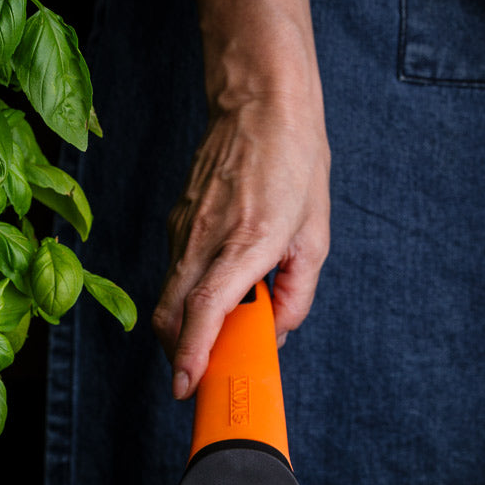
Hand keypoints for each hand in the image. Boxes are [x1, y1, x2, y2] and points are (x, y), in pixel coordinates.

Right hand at [152, 91, 330, 399]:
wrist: (260, 100)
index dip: (191, 353)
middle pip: (171, 316)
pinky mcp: (176, 222)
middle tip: (201, 377)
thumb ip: (297, 296)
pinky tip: (215, 295)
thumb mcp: (316, 236)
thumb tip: (275, 333)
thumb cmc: (294, 162)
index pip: (204, 309)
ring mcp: (184, 229)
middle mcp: (204, 239)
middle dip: (180, 356)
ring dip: (183, 330)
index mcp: (246, 243)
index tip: (186, 384)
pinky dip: (186, 299)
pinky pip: (174, 274)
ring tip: (214, 339)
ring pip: (168, 299)